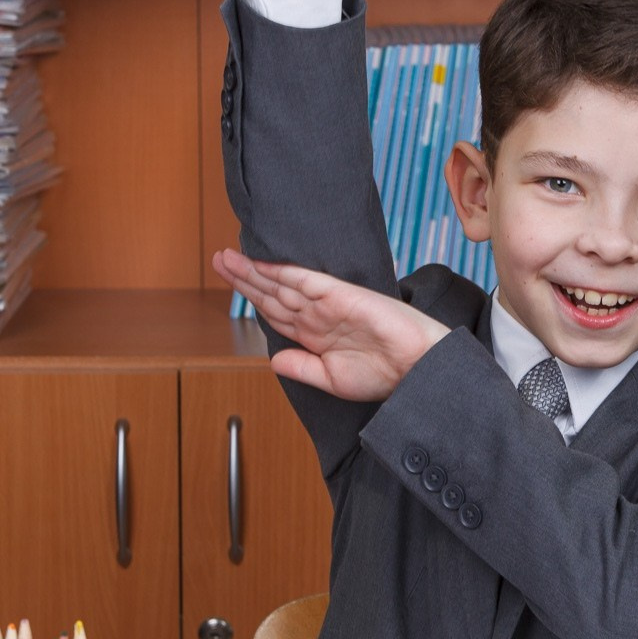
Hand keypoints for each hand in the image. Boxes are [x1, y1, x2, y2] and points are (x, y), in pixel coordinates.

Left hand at [213, 249, 449, 400]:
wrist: (416, 369)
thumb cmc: (384, 376)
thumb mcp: (332, 380)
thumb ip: (302, 368)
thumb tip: (272, 360)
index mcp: (316, 336)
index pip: (276, 313)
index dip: (253, 298)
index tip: (232, 284)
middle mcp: (318, 316)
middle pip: (272, 293)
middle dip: (244, 278)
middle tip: (219, 260)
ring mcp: (328, 304)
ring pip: (281, 284)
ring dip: (253, 271)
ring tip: (227, 258)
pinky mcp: (340, 294)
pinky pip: (304, 280)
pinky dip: (281, 271)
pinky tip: (259, 264)